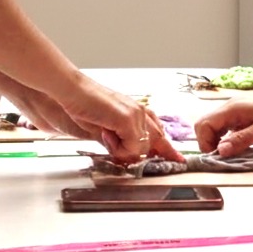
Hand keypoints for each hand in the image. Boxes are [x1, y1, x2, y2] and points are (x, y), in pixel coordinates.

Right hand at [56, 73, 182, 162]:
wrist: (73, 92)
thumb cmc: (84, 107)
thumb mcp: (106, 129)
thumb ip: (120, 141)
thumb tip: (129, 156)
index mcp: (138, 112)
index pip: (159, 133)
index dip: (168, 149)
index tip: (178, 159)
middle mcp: (141, 112)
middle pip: (155, 142)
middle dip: (144, 153)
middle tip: (130, 152)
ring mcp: (136, 114)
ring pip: (142, 148)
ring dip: (124, 150)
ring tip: (105, 134)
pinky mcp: (128, 119)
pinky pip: (132, 146)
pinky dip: (118, 147)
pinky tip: (106, 133)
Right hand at [194, 92, 252, 155]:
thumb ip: (241, 140)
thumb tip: (219, 151)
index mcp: (233, 108)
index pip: (204, 123)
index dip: (204, 142)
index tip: (217, 157)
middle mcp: (230, 107)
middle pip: (206, 125)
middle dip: (208, 143)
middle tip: (222, 158)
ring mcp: (235, 111)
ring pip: (214, 127)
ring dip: (217, 141)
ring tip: (230, 154)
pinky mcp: (241, 117)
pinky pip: (225, 128)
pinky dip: (225, 139)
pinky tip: (237, 147)